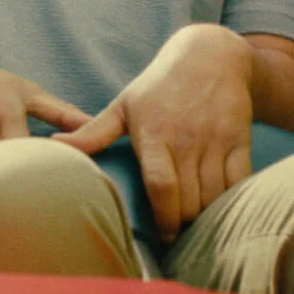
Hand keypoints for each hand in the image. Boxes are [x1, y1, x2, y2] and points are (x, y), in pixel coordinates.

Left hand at [55, 25, 253, 240]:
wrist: (209, 56)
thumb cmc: (159, 85)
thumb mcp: (123, 105)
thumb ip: (92, 133)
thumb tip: (53, 144)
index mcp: (154, 134)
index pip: (160, 185)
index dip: (164, 217)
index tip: (164, 237)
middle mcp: (186, 139)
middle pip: (189, 198)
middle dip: (184, 223)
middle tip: (178, 236)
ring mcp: (215, 139)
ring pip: (214, 195)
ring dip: (206, 216)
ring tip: (196, 226)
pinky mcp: (239, 139)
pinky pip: (240, 181)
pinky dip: (232, 201)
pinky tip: (221, 209)